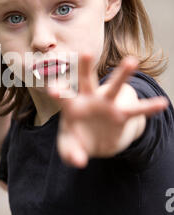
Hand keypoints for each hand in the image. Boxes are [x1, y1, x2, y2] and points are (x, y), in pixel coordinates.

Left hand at [45, 53, 168, 167]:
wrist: (95, 144)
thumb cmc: (76, 141)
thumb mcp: (68, 149)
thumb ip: (70, 154)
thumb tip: (80, 161)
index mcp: (71, 106)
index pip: (63, 96)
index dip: (58, 92)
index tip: (52, 89)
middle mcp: (89, 100)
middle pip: (85, 81)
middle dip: (84, 67)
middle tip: (85, 52)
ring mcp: (106, 105)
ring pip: (114, 87)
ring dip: (122, 74)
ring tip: (132, 60)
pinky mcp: (121, 116)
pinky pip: (136, 111)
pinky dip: (149, 108)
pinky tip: (162, 103)